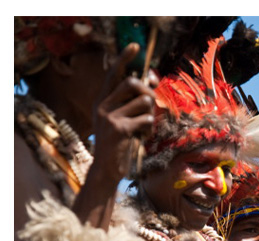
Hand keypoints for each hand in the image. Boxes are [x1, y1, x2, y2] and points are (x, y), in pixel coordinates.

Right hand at [91, 43, 158, 182]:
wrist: (106, 170)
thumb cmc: (119, 144)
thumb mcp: (124, 120)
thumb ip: (133, 102)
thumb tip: (152, 82)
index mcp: (102, 101)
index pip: (113, 73)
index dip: (125, 59)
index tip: (135, 46)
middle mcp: (102, 105)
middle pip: (133, 83)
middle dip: (149, 92)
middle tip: (151, 105)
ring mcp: (109, 117)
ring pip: (144, 102)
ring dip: (150, 115)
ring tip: (142, 128)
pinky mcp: (119, 129)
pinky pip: (146, 119)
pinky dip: (149, 128)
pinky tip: (141, 137)